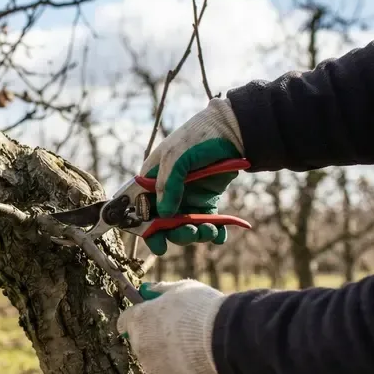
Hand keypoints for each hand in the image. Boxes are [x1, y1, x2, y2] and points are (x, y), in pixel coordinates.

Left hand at [117, 280, 226, 373]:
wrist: (223, 340)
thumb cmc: (202, 310)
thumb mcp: (182, 289)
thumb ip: (160, 290)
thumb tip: (147, 290)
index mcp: (138, 319)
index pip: (125, 323)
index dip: (139, 322)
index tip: (152, 321)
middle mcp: (138, 345)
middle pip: (141, 344)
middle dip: (156, 342)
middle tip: (182, 338)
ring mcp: (150, 367)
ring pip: (155, 365)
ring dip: (169, 361)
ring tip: (195, 353)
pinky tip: (198, 370)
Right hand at [119, 98, 245, 255]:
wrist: (232, 131)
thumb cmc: (197, 138)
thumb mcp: (176, 157)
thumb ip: (167, 185)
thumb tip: (164, 215)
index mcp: (152, 180)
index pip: (141, 210)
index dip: (146, 228)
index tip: (157, 242)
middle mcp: (167, 192)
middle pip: (164, 224)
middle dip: (175, 233)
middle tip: (189, 232)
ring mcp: (187, 198)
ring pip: (185, 226)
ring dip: (196, 234)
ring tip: (209, 230)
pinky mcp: (207, 201)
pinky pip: (207, 223)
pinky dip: (214, 232)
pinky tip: (220, 233)